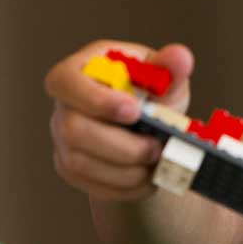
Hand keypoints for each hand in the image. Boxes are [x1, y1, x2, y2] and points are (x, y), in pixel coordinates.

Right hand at [46, 40, 192, 201]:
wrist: (150, 124)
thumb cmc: (154, 90)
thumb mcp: (166, 75)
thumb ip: (171, 67)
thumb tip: (180, 57)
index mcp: (82, 69)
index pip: (64, 81)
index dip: (95, 99)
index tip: (134, 111)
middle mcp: (65, 103)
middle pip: (72, 129)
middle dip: (121, 144)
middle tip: (157, 148)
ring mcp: (62, 137)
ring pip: (79, 162)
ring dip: (124, 170)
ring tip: (157, 164)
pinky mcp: (70, 165)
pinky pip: (89, 183)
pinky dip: (124, 186)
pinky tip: (148, 180)